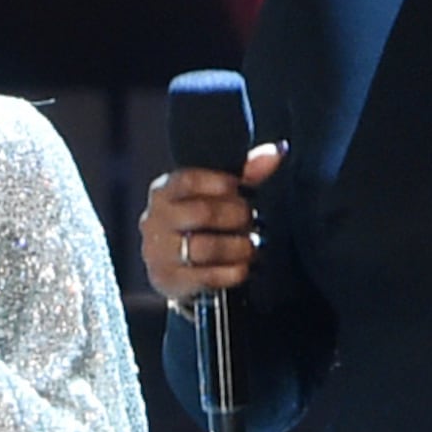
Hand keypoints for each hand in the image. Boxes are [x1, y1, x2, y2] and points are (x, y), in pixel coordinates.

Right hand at [141, 142, 285, 304]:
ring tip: (250, 246)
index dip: (220, 183)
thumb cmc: (202, 222)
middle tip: (250, 220)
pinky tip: (242, 267)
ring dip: (238, 247)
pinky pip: (205, 277)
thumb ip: (247, 173)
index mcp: (163, 192)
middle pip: (202, 213)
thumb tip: (277, 151)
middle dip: (236, 217)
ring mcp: (157, 252)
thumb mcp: (220, 194)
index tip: (241, 190)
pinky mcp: (167, 279)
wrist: (177, 267)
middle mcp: (154, 220)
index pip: (187, 180)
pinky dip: (232, 272)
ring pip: (204, 248)